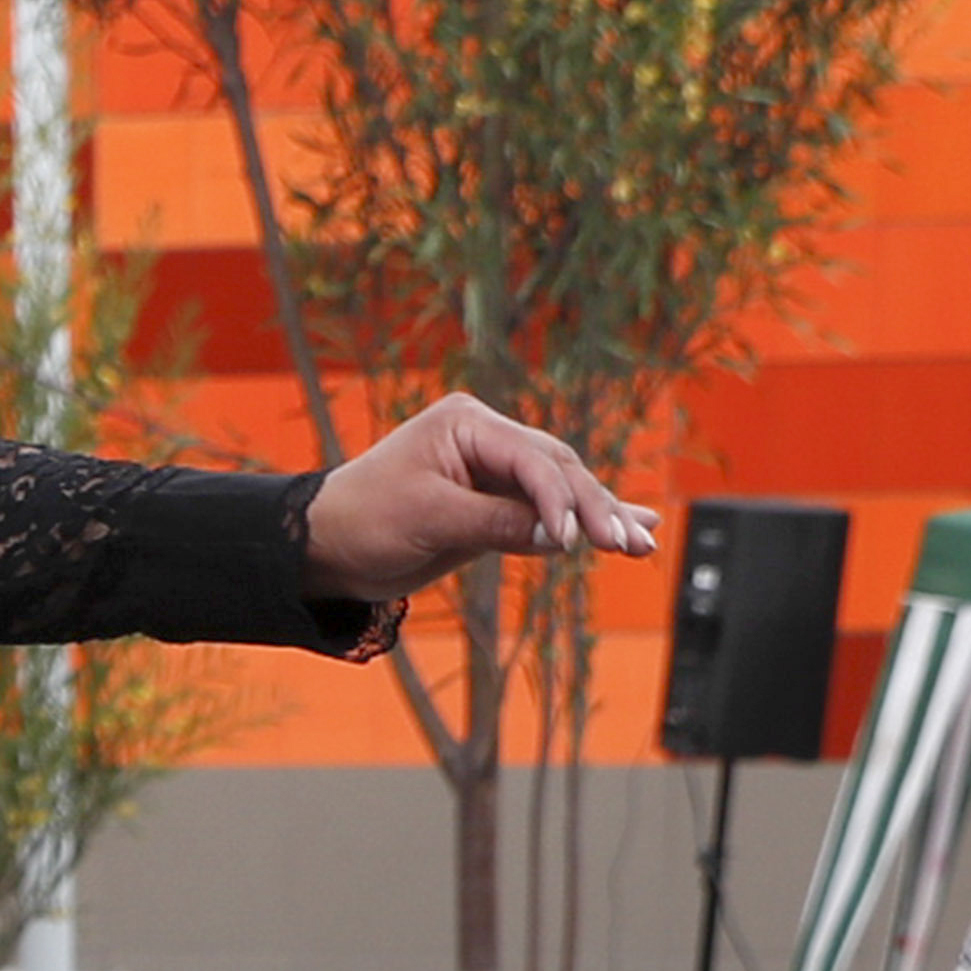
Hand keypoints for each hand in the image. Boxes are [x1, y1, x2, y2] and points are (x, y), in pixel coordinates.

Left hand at [301, 393, 652, 599]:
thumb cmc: (364, 521)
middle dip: (595, 508)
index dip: (558, 499)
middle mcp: (486, 439)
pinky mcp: (495, 505)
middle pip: (557, 470)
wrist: (327, 547)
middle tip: (631, 543)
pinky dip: (582, 523)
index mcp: (467, 424)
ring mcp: (494, 471)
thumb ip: (495, 524)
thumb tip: (560, 536)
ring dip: (601, 517)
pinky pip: (546, 512)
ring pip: (560, 491)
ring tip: (643, 543)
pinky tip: (631, 527)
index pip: (531, 459)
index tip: (574, 539)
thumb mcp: (429, 520)